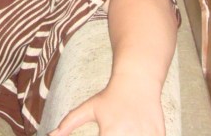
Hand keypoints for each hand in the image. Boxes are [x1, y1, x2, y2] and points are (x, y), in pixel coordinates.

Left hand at [49, 73, 164, 135]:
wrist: (138, 80)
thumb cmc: (110, 96)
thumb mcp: (89, 108)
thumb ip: (69, 123)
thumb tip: (51, 135)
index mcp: (109, 133)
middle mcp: (128, 135)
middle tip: (112, 133)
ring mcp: (146, 135)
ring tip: (122, 132)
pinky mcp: (160, 134)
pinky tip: (137, 131)